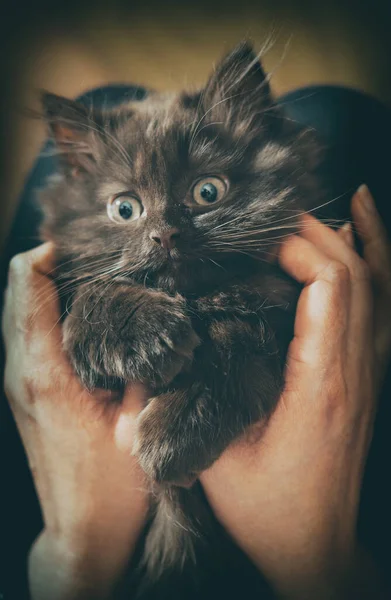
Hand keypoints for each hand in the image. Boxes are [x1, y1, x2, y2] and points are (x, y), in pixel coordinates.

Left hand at [2, 243, 148, 599]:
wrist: (83, 530)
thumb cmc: (109, 486)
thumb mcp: (136, 423)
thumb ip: (144, 368)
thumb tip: (158, 324)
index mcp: (45, 371)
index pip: (28, 288)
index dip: (50, 255)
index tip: (84, 243)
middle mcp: (22, 370)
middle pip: (17, 292)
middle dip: (47, 262)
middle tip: (90, 249)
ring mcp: (19, 382)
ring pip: (19, 311)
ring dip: (43, 284)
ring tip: (86, 270)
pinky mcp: (26, 392)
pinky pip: (26, 334)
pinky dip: (43, 309)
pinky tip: (77, 309)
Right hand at [200, 185, 390, 598]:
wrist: (315, 547)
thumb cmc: (269, 509)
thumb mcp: (216, 456)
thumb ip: (191, 403)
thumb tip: (162, 355)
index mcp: (320, 386)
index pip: (329, 289)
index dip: (297, 250)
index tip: (258, 242)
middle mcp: (353, 373)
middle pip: (356, 277)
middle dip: (319, 234)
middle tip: (277, 217)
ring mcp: (367, 376)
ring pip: (380, 289)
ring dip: (358, 242)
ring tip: (344, 203)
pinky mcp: (364, 380)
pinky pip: (382, 311)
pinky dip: (379, 268)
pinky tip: (368, 242)